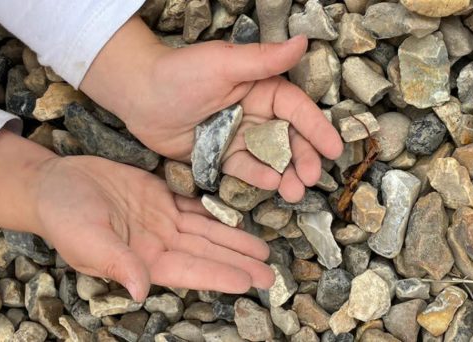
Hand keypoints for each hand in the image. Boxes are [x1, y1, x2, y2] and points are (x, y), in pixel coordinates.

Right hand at [0, 130, 273, 301]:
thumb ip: (116, 262)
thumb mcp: (86, 239)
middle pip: (205, 255)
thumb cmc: (63, 215)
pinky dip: (217, 215)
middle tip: (270, 273)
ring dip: (233, 241)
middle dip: (237, 263)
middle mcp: (158, 244)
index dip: (219, 275)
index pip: (189, 271)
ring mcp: (161, 222)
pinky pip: (194, 207)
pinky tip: (237, 220)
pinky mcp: (161, 197)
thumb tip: (140, 290)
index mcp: (142, 260)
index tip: (248, 282)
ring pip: (206, 232)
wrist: (54, 184)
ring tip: (263, 251)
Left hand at [81, 17, 342, 202]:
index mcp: (261, 87)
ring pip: (270, 157)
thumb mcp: (224, 64)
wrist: (138, 96)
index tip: (334, 149)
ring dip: (285, 174)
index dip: (317, 129)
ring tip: (295, 191)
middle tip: (311, 178)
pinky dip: (257, 177)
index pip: (297, 109)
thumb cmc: (180, 73)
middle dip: (303, 158)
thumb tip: (303, 42)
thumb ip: (264, 60)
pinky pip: (244, 168)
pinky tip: (271, 185)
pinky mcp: (221, 154)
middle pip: (289, 138)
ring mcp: (239, 135)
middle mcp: (254, 112)